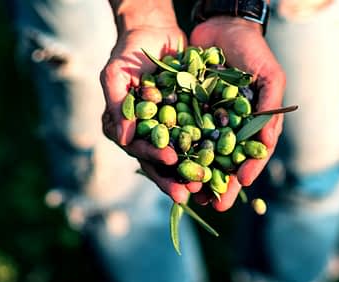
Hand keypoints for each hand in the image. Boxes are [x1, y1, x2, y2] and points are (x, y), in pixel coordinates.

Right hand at [101, 23, 199, 203]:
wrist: (155, 33)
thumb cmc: (129, 52)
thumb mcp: (116, 74)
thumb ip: (117, 105)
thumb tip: (121, 139)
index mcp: (124, 128)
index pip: (137, 148)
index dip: (153, 155)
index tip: (169, 158)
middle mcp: (145, 135)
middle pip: (159, 162)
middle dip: (174, 177)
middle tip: (190, 191)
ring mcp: (167, 131)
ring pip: (180, 157)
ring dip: (192, 173)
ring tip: (207, 188)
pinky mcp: (186, 123)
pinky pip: (198, 140)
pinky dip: (209, 153)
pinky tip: (222, 165)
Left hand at [191, 17, 285, 210]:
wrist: (222, 25)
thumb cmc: (252, 51)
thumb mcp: (270, 77)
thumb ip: (270, 110)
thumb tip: (265, 148)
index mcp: (253, 123)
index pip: (252, 154)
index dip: (247, 170)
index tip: (240, 184)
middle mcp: (230, 126)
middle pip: (226, 161)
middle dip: (220, 183)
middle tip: (214, 205)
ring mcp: (207, 120)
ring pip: (201, 153)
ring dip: (196, 174)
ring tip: (190, 194)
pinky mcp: (185, 109)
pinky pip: (180, 132)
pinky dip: (176, 149)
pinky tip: (170, 164)